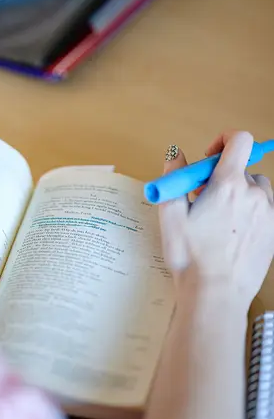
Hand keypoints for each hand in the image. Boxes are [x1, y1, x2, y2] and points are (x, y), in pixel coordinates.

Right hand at [159, 131, 273, 306]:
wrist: (215, 293)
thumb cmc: (190, 255)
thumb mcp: (170, 214)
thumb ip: (174, 177)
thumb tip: (176, 153)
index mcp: (227, 185)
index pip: (239, 141)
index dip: (223, 140)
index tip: (208, 157)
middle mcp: (254, 194)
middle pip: (242, 167)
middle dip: (221, 176)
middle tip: (202, 199)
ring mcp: (269, 213)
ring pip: (256, 187)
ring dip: (239, 192)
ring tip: (219, 217)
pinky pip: (266, 208)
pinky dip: (251, 209)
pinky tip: (233, 231)